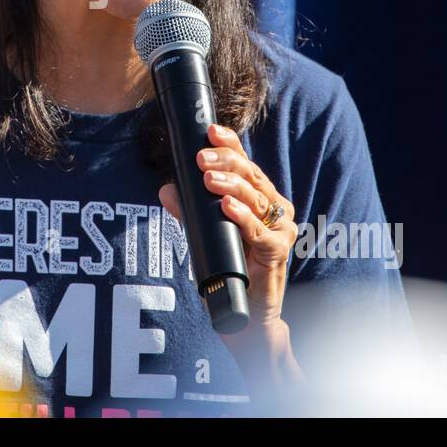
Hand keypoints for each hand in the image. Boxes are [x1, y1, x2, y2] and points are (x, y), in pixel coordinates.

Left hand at [158, 123, 302, 388]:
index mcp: (259, 198)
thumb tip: (166, 188)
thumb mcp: (204, 234)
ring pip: (256, 198)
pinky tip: (227, 205)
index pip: (245, 163)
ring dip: (231, 185)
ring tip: (208, 177)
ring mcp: (280, 229)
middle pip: (251, 175)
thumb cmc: (228, 269)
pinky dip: (242, 216)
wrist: (245, 316)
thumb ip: (190, 212)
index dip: (230, 145)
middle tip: (200, 156)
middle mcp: (274, 208)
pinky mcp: (277, 251)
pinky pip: (259, 230)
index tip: (210, 130)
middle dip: (225, 160)